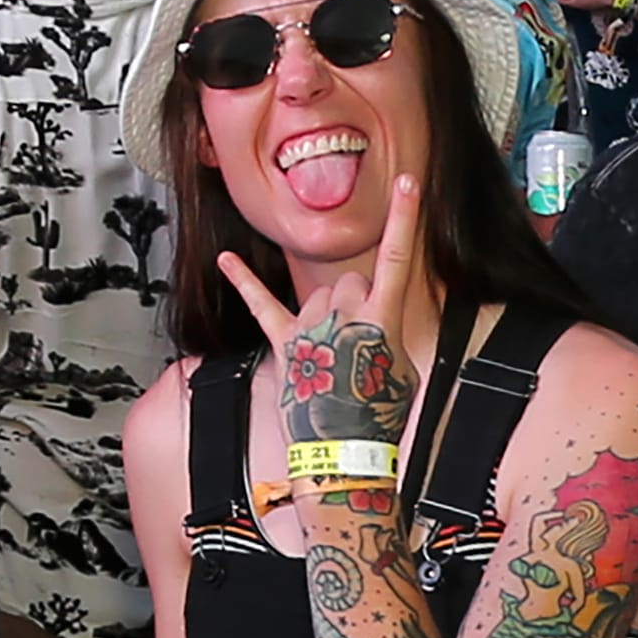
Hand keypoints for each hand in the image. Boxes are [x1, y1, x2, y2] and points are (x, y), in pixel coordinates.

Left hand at [218, 174, 421, 454]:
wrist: (343, 452)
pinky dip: (244, 281)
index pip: (398, 258)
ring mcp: (313, 328)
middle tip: (362, 344)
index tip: (410, 186)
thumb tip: (375, 323)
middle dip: (359, 304)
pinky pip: (261, 304)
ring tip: (333, 353)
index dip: (406, 219)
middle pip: (353, 282)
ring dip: (327, 314)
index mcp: (383, 318)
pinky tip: (227, 262)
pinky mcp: (285, 344)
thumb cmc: (378, 416)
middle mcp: (346, 314)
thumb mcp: (403, 370)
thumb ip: (389, 334)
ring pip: (320, 295)